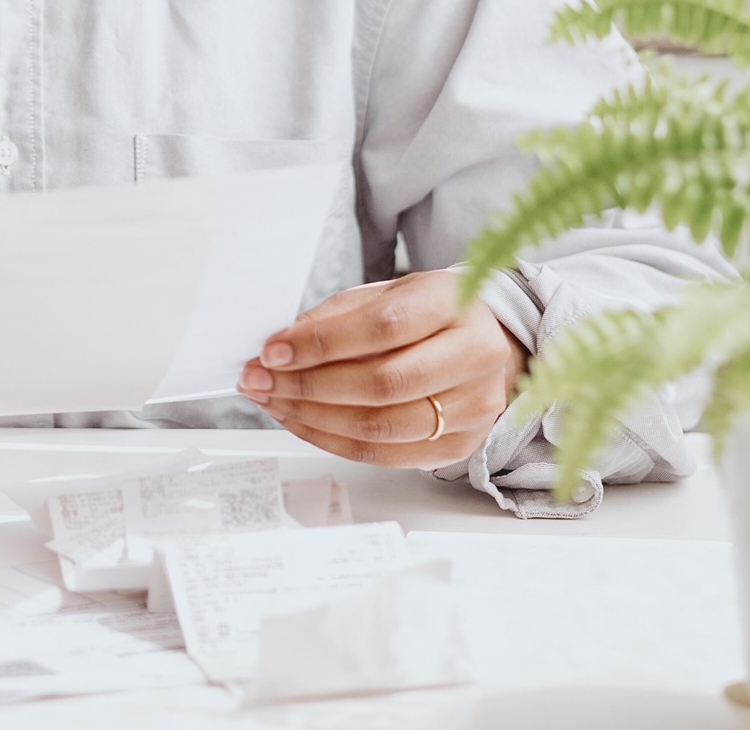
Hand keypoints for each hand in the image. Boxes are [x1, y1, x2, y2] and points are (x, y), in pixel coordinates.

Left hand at [234, 271, 527, 467]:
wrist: (489, 343)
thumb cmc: (430, 315)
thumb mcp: (388, 293)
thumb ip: (338, 316)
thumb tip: (282, 346)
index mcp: (454, 305)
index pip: (383, 327)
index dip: (321, 343)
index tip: (273, 351)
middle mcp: (474, 357)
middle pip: (382, 384)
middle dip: (307, 386)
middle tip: (261, 381)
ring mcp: (473, 408)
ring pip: (381, 427)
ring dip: (313, 418)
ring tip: (273, 402)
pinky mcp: (460, 445)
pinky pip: (385, 455)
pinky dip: (333, 441)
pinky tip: (302, 422)